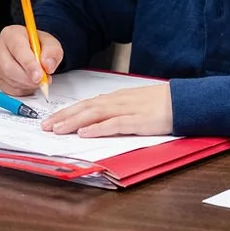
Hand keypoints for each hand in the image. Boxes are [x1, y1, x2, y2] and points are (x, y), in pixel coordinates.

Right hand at [0, 24, 62, 96]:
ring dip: (27, 84)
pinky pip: (9, 88)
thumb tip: (47, 64)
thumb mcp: (50, 43)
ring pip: (10, 80)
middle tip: (42, 81)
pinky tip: (29, 82)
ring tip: (38, 79)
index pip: (17, 49)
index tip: (39, 75)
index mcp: (11, 34)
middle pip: (9, 67)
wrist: (31, 52)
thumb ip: (52, 51)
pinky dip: (22, 89)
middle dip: (28, 78)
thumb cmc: (37, 45)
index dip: (29, 64)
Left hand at [43, 81, 173, 137]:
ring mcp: (127, 110)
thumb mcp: (133, 104)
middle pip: (85, 108)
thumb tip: (95, 120)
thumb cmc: (160, 104)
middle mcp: (117, 101)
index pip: (85, 104)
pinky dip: (98, 128)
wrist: (183, 101)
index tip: (50, 120)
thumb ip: (115, 111)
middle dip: (63, 117)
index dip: (66, 112)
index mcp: (115, 98)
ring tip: (58, 129)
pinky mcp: (138, 120)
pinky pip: (114, 124)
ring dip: (74, 122)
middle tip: (45, 126)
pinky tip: (85, 132)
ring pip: (94, 114)